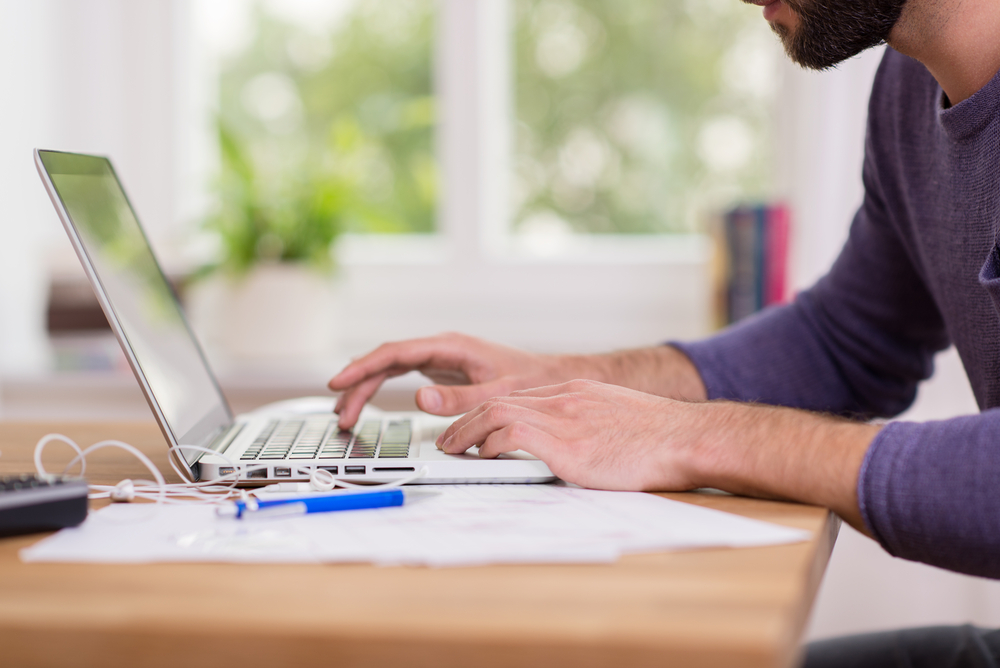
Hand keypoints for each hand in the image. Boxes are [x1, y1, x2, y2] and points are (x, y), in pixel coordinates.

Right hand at [328, 333, 584, 428]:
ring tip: (344, 415)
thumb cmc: (531, 381)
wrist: (552, 377)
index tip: (339, 381)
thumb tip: (420, 398)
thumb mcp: (497, 393)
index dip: (363, 367)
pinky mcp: (441, 371)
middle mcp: (440, 348)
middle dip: (358, 385)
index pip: (395, 353)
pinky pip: (400, 376)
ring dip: (365, 389)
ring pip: (390, 369)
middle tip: (339, 413)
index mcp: (449, 346)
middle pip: (386, 362)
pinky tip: (365, 402)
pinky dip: (380, 389)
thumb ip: (459, 398)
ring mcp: (439, 358)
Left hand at [437, 380, 704, 490]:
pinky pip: (512, 436)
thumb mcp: (618, 420)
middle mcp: (566, 398)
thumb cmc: (662, 438)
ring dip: (467, 433)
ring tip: (451, 450)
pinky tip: (483, 458)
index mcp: (577, 392)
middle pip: (500, 400)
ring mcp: (566, 418)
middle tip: (447, 439)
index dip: (488, 413)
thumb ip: (589, 427)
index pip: (519, 397)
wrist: (688, 437)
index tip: (472, 429)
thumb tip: (576, 449)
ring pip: (497, 413)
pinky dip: (491, 445)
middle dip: (466, 420)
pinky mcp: (568, 443)